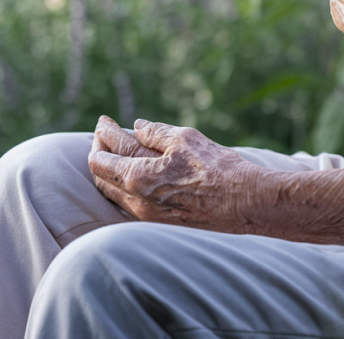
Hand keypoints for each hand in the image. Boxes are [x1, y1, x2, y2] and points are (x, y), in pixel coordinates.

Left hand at [88, 116, 269, 233]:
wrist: (244, 202)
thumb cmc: (216, 168)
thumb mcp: (184, 139)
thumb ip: (154, 132)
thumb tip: (136, 127)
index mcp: (137, 177)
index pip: (102, 156)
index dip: (101, 134)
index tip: (104, 121)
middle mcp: (136, 200)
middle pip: (101, 176)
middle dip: (100, 151)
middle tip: (105, 134)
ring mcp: (146, 215)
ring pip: (112, 193)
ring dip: (109, 171)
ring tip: (116, 153)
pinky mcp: (159, 222)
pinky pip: (128, 203)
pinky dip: (122, 186)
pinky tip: (133, 174)